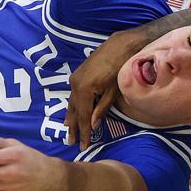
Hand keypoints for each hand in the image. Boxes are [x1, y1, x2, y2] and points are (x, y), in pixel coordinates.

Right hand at [65, 30, 145, 149]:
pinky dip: (74, 105)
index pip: (83, 116)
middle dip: (73, 127)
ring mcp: (75, 78)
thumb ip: (101, 109)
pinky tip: (73, 111)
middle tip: (71, 142)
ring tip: (69, 130)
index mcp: (84, 90)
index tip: (83, 146)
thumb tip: (91, 125)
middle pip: (73, 110)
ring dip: (71, 117)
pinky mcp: (78, 74)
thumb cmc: (121, 67)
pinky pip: (73, 94)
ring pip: (71, 102)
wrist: (121, 44)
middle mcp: (75, 84)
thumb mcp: (114, 91)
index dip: (83, 132)